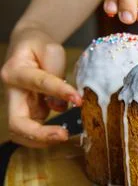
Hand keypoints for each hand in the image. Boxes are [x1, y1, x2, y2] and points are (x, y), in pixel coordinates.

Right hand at [1, 27, 81, 147]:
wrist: (28, 47)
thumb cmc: (39, 46)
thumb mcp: (50, 48)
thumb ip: (56, 73)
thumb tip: (60, 105)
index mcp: (15, 71)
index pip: (39, 83)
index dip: (59, 92)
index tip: (78, 99)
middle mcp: (12, 93)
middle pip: (16, 122)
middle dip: (39, 133)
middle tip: (63, 135)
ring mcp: (18, 106)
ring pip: (21, 133)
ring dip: (42, 140)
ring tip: (65, 136)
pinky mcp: (28, 112)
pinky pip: (34, 131)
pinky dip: (47, 136)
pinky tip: (64, 133)